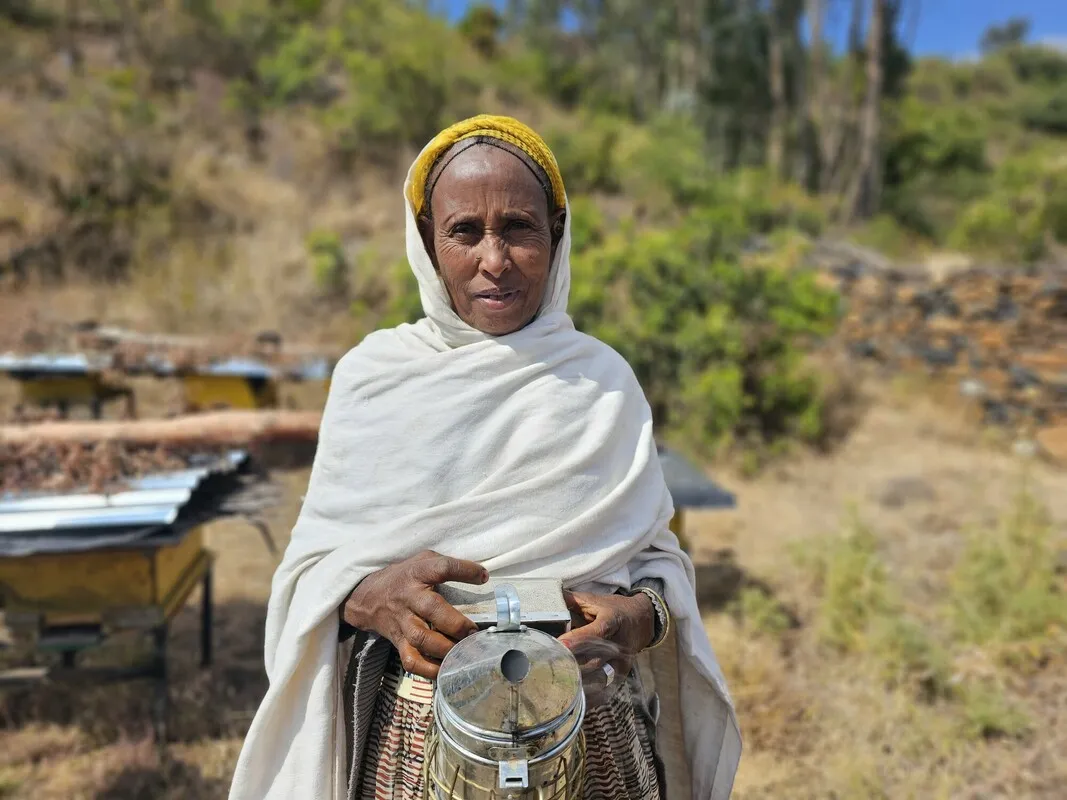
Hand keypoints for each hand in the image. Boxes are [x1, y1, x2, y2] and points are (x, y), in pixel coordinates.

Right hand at [341, 550, 487, 678]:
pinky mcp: (398, 642)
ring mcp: (402, 622)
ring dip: (446, 648)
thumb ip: (446, 564)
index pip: (441, 568)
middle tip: (474, 631)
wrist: (367, 598)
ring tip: (464, 651)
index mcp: (417, 573)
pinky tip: (446, 668)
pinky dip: (429, 669)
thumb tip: (482, 575)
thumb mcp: (422, 560)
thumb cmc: (404, 577)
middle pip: (432, 609)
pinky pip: (412, 660)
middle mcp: (409, 598)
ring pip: (422, 639)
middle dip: (456, 623)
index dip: (463, 571)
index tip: (483, 577)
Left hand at [557, 590, 654, 703]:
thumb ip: (571, 600)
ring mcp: (622, 660)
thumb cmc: (613, 609)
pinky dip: (594, 697)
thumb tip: (546, 598)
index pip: (593, 633)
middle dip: (571, 664)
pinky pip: (608, 688)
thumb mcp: (594, 600)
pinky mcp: (623, 672)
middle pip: (593, 657)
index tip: (559, 646)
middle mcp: (618, 643)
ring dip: (579, 681)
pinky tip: (578, 703)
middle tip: (547, 670)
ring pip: (599, 675)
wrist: (642, 620)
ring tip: (557, 688)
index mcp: (611, 621)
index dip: (576, 640)